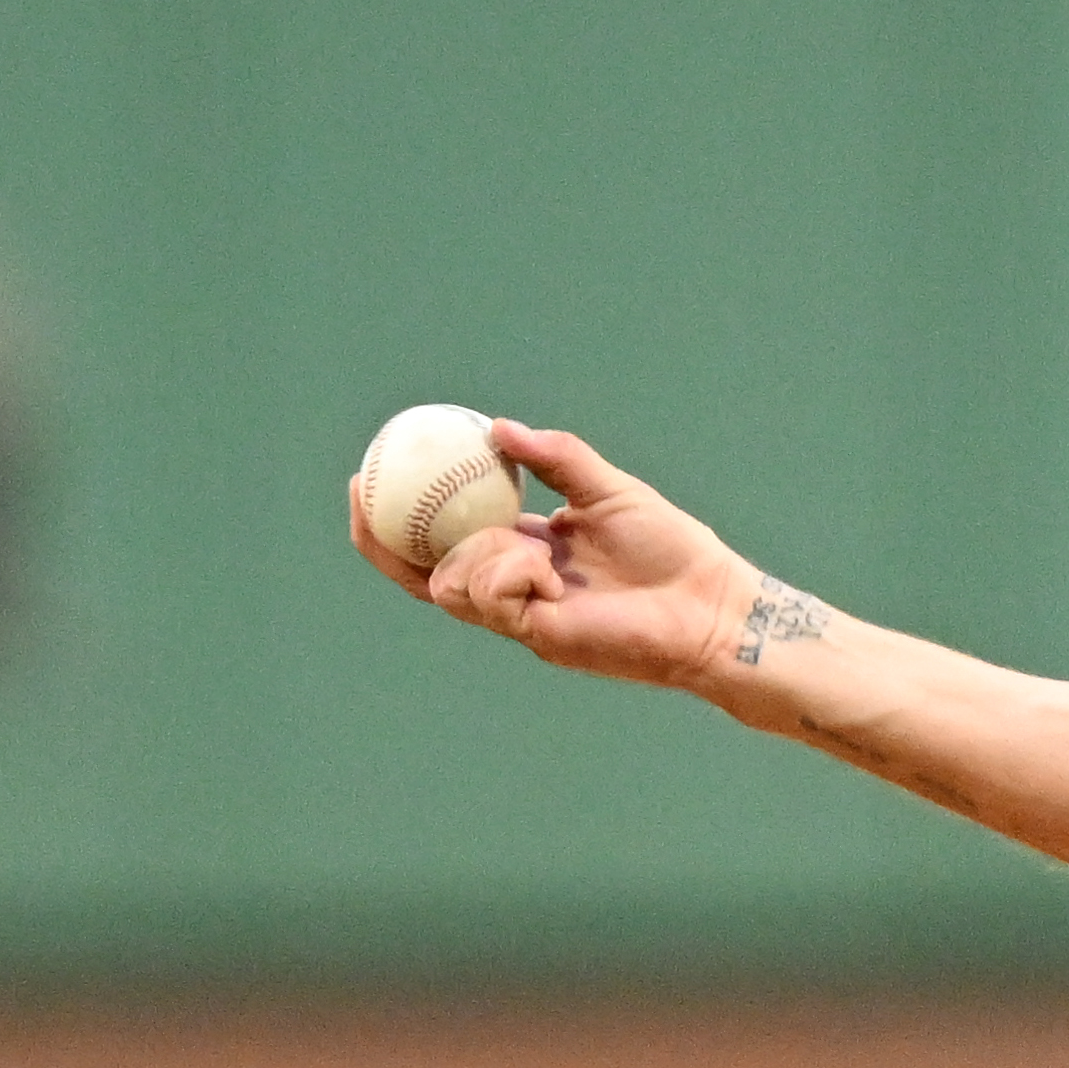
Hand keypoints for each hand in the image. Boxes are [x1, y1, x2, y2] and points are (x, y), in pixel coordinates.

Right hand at [344, 419, 791, 695]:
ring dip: (478, 556)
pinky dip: (512, 572)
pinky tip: (550, 570)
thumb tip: (497, 429)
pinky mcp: (539, 638)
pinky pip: (495, 599)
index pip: (446, 541)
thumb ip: (555, 457)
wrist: (709, 606)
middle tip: (359, 495)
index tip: (371, 473)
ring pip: (454, 587)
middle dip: (380, 543)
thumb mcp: (606, 487)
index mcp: (523, 553)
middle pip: (424, 576)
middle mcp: (513, 588)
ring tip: (528, 547)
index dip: (401, 516)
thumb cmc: (670, 551)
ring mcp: (522, 618)